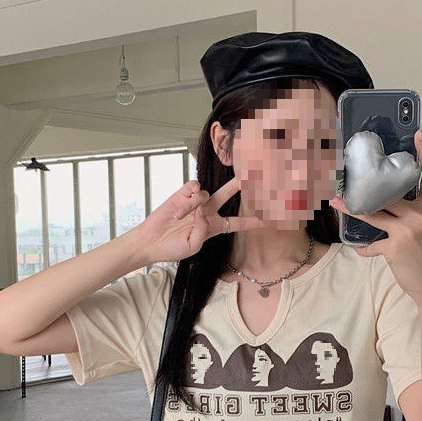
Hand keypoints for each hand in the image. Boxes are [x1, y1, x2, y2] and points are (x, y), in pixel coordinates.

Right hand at [132, 177, 267, 263]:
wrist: (151, 241)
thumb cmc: (172, 248)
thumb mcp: (193, 246)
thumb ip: (203, 230)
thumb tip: (203, 209)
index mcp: (214, 227)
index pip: (238, 223)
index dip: (253, 221)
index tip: (270, 218)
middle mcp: (208, 212)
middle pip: (229, 195)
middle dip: (240, 184)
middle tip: (253, 172)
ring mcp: (196, 201)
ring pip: (206, 193)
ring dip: (193, 205)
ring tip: (179, 218)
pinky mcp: (182, 193)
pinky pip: (194, 187)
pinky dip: (188, 197)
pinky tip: (179, 207)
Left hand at [330, 129, 421, 305]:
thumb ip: (407, 213)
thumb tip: (380, 203)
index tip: (419, 134)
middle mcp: (420, 214)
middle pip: (389, 193)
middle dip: (367, 188)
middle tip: (348, 178)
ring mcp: (408, 229)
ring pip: (373, 213)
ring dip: (352, 209)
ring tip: (337, 202)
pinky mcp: (395, 246)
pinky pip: (371, 243)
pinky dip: (364, 248)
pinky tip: (361, 250)